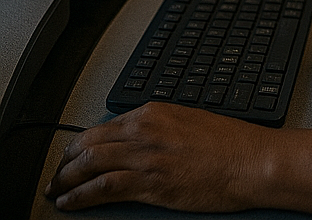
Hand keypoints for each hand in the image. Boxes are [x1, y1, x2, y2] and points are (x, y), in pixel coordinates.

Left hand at [45, 102, 270, 212]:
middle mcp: (146, 129)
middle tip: (57, 174)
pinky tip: (70, 203)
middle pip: (90, 142)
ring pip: (89, 164)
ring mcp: (146, 155)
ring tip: (57, 191)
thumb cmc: (231, 145)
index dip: (83, 143)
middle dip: (67, 160)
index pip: (105, 126)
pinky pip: (101, 188)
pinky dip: (79, 197)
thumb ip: (163, 129)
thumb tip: (143, 142)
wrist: (250, 160)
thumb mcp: (192, 123)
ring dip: (66, 179)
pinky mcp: (148, 182)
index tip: (76, 154)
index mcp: (156, 112)